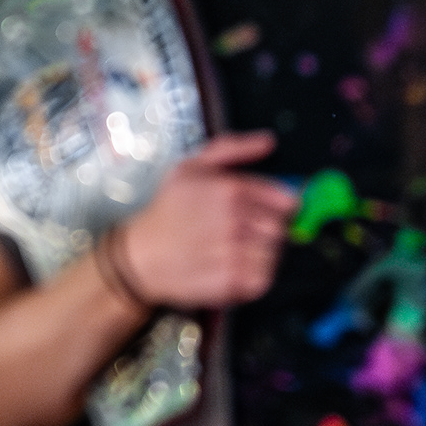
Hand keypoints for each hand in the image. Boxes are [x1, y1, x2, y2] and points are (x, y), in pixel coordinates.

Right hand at [104, 134, 293, 310]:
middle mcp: (233, 222)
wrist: (139, 256)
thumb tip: (268, 141)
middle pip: (280, 228)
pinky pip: (263, 278)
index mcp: (229, 190)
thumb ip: (233, 149)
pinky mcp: (230, 283)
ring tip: (233, 249)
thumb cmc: (167, 210)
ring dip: (260, 252)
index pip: (285, 201)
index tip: (264, 212)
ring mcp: (233, 254)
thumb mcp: (191, 166)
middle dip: (265, 229)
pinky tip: (232, 267)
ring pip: (274, 253)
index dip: (280, 207)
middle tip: (242, 231)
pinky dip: (253, 275)